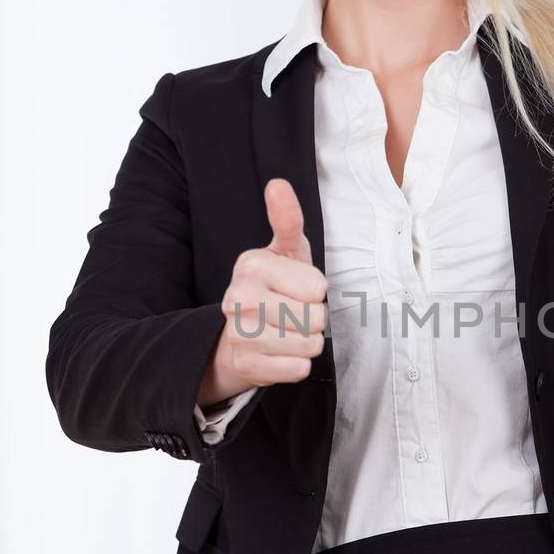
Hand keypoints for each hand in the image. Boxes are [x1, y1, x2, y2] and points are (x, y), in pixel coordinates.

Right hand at [198, 178, 328, 403]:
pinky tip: (278, 354)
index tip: (294, 288)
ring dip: (307, 343)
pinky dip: (296, 366)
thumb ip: (287, 220)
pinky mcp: (245, 366)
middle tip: (290, 313)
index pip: (318, 288)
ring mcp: (239, 334)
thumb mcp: (284, 251)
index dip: (314, 291)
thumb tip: (278, 184)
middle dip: (313, 320)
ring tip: (286, 332)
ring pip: (310, 346)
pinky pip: (299, 369)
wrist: (236, 336)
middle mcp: (238, 298)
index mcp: (251, 264)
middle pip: (316, 319)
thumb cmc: (272, 287)